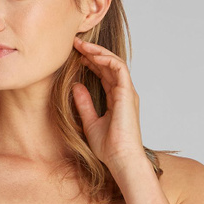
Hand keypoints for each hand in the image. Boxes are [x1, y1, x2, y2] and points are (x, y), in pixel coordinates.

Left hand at [71, 35, 145, 172]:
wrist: (120, 159)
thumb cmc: (108, 148)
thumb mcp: (90, 123)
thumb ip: (84, 104)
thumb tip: (75, 86)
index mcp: (117, 100)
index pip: (105, 74)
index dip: (92, 63)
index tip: (76, 56)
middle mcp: (124, 93)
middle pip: (109, 65)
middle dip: (93, 52)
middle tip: (75, 43)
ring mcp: (127, 92)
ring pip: (114, 62)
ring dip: (98, 51)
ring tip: (81, 45)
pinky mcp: (127, 93)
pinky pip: (118, 67)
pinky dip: (105, 58)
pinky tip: (90, 55)